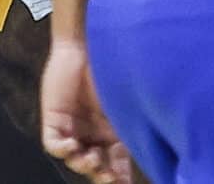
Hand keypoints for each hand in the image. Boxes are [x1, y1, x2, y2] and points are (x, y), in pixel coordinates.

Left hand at [39, 41, 131, 182]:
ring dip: (84, 165)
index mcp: (112, 133)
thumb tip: (159, 145)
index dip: (120, 177)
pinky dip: (63, 149)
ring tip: (93, 160)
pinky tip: (74, 145)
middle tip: (110, 178)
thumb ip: (137, 124)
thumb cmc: (115, 67)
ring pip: (75, 159)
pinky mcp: (54, 119)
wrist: (90, 42)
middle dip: (103, 175)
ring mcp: (72, 128)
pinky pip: (54, 144)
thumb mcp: (127, 102)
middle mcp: (92, 134)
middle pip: (96, 166)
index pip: (116, 164)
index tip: (125, 183)